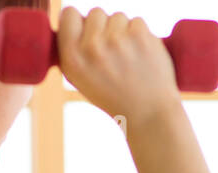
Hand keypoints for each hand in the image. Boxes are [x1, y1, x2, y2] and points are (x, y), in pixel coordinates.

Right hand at [58, 7, 180, 125]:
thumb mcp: (81, 81)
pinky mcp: (140, 36)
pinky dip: (141, 35)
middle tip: (114, 53)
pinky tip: (142, 56)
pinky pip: (137, 22)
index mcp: (73, 58)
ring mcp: (117, 40)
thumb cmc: (115, 98)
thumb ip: (73, 50)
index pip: (68, 13)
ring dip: (124, 31)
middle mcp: (92, 47)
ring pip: (118, 17)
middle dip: (104, 27)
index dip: (79, 21)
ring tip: (129, 58)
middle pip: (96, 12)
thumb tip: (71, 21)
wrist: (149, 114)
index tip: (89, 32)